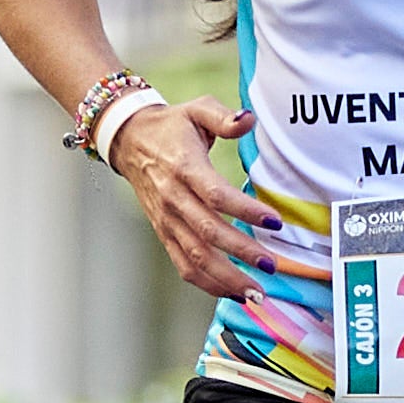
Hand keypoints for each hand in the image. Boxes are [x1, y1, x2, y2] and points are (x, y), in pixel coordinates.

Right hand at [112, 99, 283, 303]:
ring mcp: (167, 220)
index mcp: (184, 168)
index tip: (274, 221)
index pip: (216, 195)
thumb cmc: (170, 126)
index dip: (246, 210)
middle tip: (272, 264)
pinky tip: (233, 293)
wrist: (129, 141)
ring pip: (196, 257)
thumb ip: (224, 117)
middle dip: (242, 253)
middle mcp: (174, 198)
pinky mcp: (164, 233)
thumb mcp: (196, 110)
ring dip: (227, 279)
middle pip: (209, 233)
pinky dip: (208, 284)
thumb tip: (248, 120)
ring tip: (256, 293)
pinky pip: (184, 265)